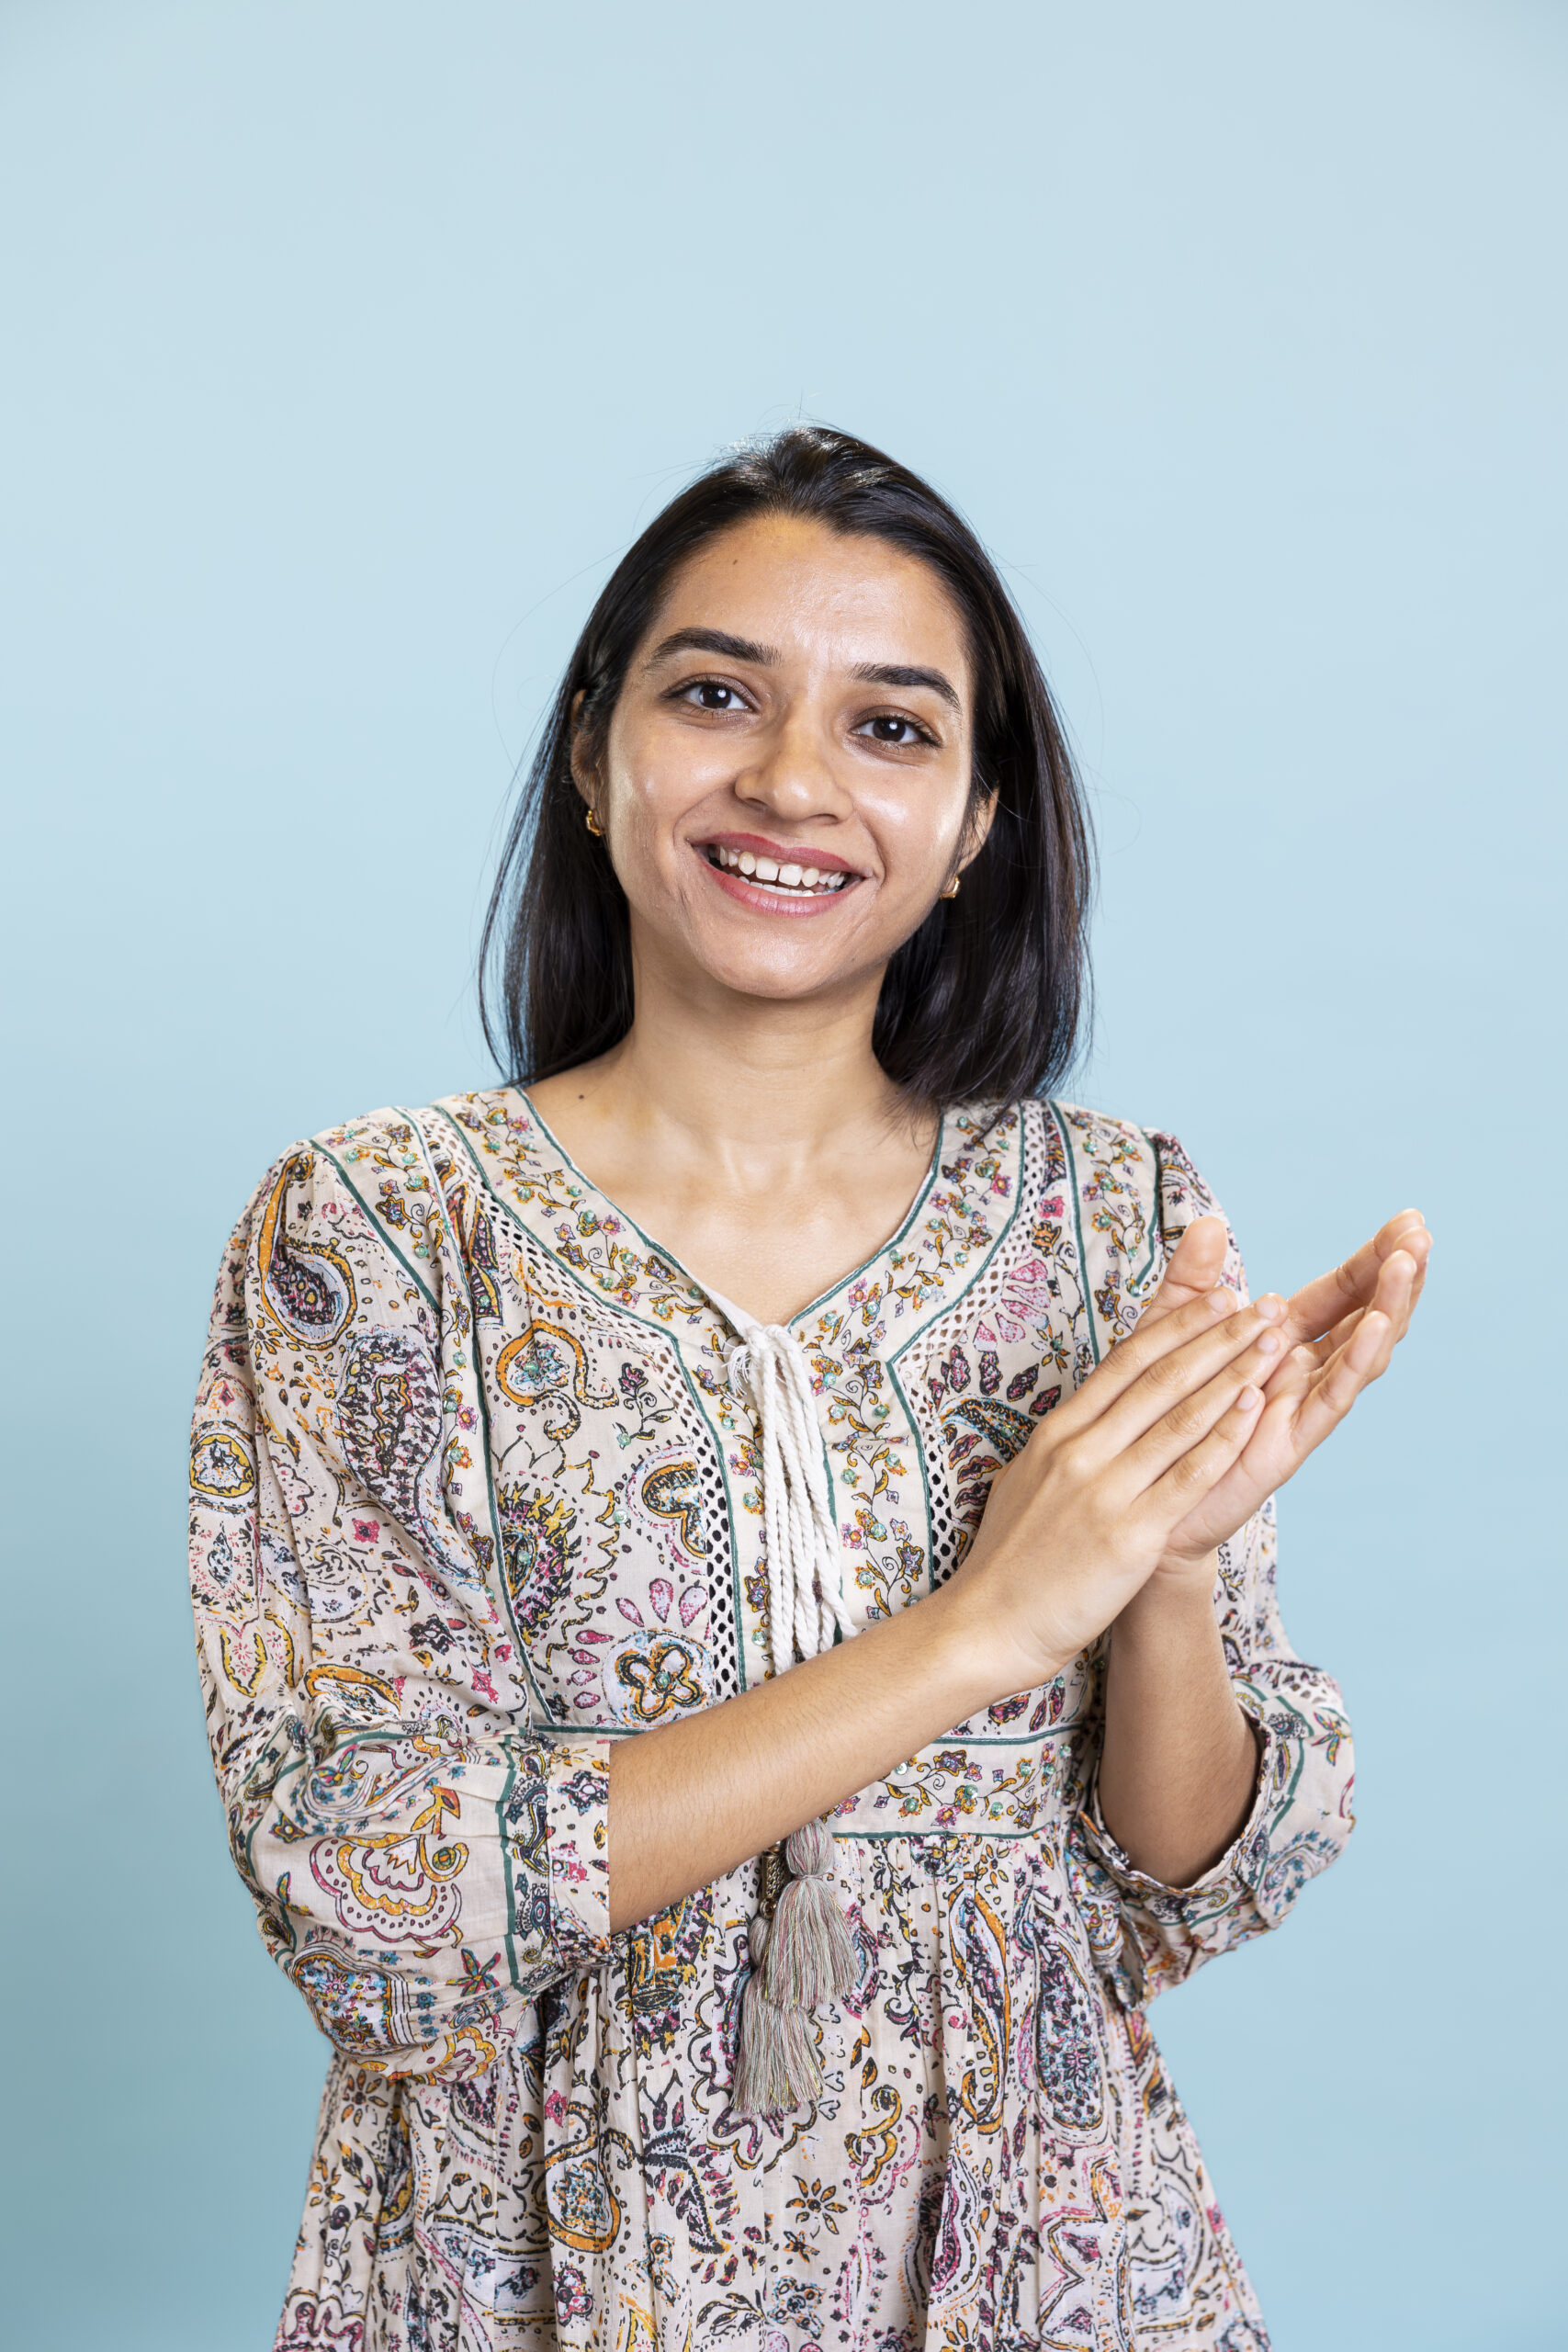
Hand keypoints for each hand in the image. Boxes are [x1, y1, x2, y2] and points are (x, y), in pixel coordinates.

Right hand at [948, 1280, 1287, 1698]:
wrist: (989, 1624)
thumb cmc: (1011, 1559)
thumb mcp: (1028, 1480)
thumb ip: (1064, 1445)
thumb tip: (1091, 1416)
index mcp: (1057, 1433)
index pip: (1126, 1362)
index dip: (1178, 1326)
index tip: (1218, 1298)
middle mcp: (1080, 1451)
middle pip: (1161, 1378)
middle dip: (1219, 1337)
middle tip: (1262, 1308)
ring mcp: (1104, 1491)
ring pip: (1181, 1418)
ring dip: (1234, 1375)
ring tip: (1274, 1346)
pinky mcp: (1130, 1535)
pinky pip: (1188, 1476)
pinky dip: (1225, 1438)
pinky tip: (1255, 1409)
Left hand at [1133, 1208, 1430, 1573]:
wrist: (1140, 1489)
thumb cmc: (1156, 1409)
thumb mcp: (1168, 1330)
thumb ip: (1192, 1279)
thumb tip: (1211, 1222)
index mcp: (1280, 1338)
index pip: (1339, 1291)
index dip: (1372, 1257)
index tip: (1409, 1218)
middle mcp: (1303, 1370)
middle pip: (1366, 1315)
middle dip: (1395, 1274)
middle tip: (1421, 1233)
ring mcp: (1304, 1404)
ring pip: (1363, 1352)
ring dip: (1388, 1306)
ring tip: (1407, 1265)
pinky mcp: (1294, 1439)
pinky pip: (1335, 1395)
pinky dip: (1359, 1359)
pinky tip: (1378, 1324)